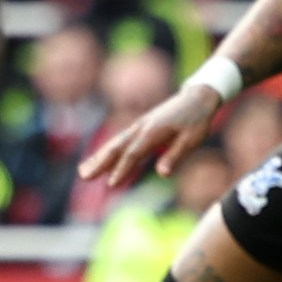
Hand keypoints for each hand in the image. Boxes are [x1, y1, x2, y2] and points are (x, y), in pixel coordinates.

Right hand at [79, 82, 228, 187]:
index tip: (111, 185)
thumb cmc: (197, 120)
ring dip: (98, 158)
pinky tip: (100, 159)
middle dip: (99, 163)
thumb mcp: (192, 140)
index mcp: (153, 131)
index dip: (121, 170)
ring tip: (83, 171)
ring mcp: (139, 126)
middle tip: (83, 177)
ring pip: (114, 143)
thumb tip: (162, 174)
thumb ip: (175, 156)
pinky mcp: (141, 126)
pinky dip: (107, 151)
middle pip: (116, 147)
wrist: (198, 97)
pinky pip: (120, 140)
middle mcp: (141, 127)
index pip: (133, 153)